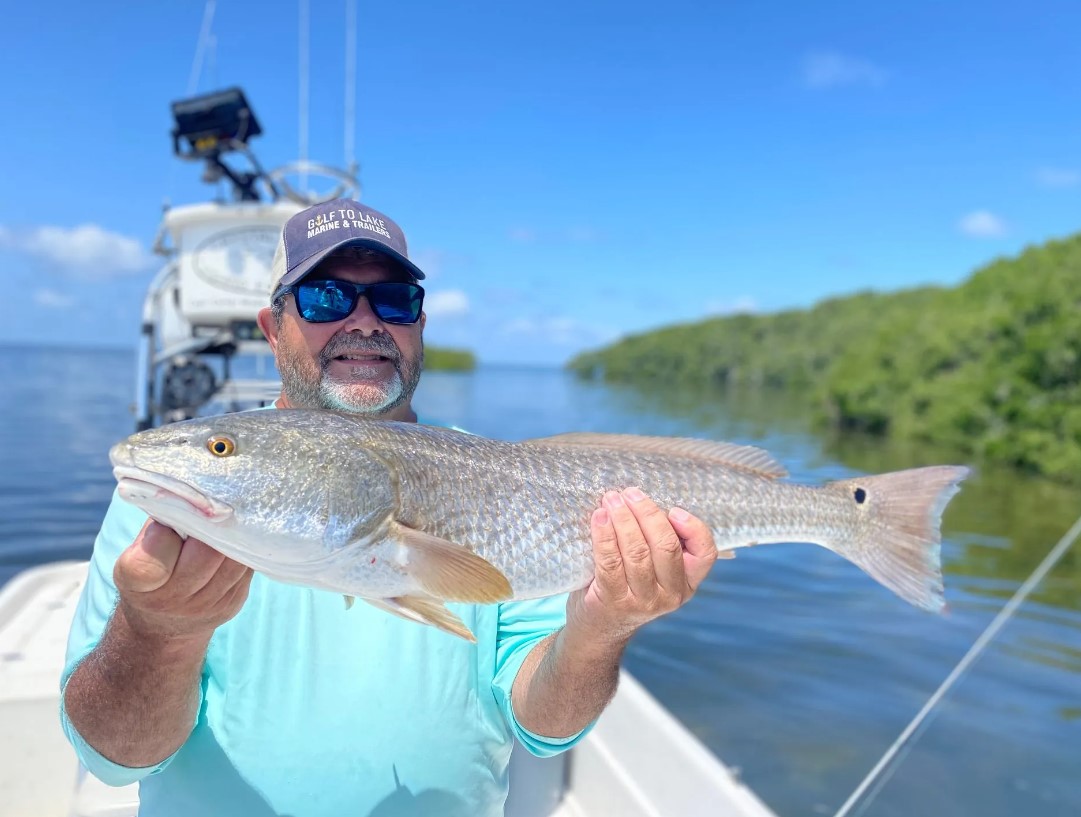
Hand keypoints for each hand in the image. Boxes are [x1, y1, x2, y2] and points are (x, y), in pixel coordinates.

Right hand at [113, 520, 253, 641]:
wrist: (162, 625)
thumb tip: (193, 491)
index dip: (163, 534)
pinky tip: (237, 539)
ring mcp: (205, 607)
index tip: (168, 521)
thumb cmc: (151, 569)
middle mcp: (171, 601)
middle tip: (209, 512)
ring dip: (232, 537)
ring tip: (226, 522)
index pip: (153, 558)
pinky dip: (243, 550)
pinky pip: (246, 569)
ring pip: (232, 561)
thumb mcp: (138, 549)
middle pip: (205, 555)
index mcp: (138, 584)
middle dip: (210, 528)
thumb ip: (160, 522)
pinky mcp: (232, 605)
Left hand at [566, 488, 720, 644]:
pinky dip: (604, 535)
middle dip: (647, 513)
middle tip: (630, 493)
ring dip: (623, 519)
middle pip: (666, 545)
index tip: (673, 509)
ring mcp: (643, 601)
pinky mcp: (614, 601)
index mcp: (688, 582)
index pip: (705, 554)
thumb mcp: (656, 570)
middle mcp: (671, 595)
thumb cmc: (629, 585)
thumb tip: (644, 501)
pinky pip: (610, 561)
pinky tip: (599, 518)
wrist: (601, 626)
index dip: (693, 527)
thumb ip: (659, 542)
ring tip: (611, 499)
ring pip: (637, 551)